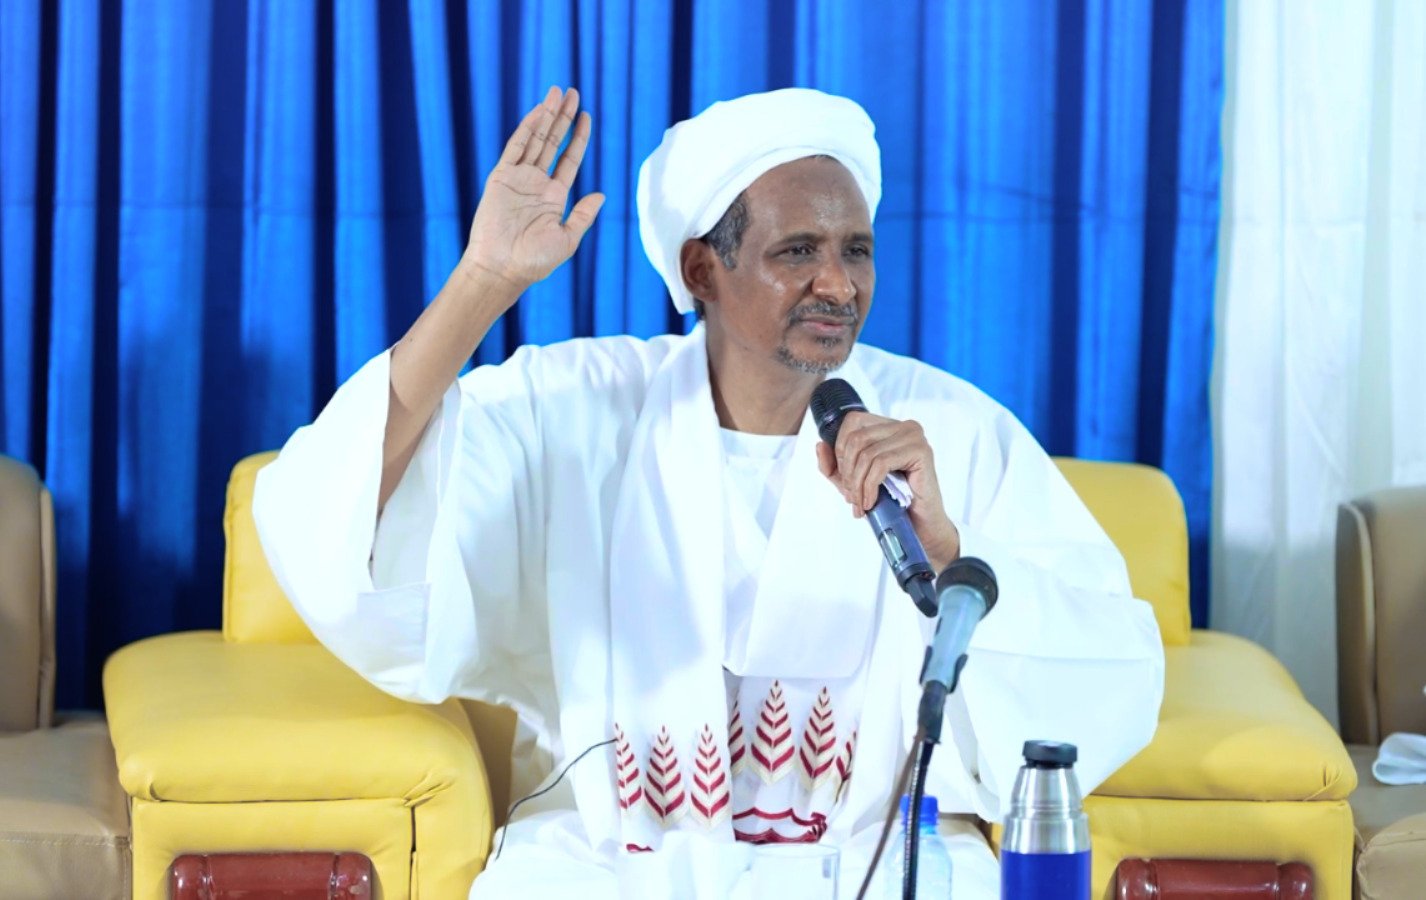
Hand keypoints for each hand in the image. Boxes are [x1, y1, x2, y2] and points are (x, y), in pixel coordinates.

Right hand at [460, 86, 604, 293]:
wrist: (502, 269)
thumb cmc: (534, 262)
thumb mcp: (567, 239)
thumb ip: (583, 215)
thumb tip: (601, 194)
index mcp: (553, 197)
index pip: (569, 159)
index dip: (578, 137)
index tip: (586, 116)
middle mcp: (536, 183)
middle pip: (553, 142)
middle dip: (563, 117)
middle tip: (572, 92)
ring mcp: (518, 178)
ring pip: (535, 139)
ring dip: (547, 116)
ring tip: (558, 92)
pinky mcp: (501, 177)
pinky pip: (516, 147)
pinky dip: (528, 128)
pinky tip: (539, 112)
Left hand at [815, 412, 960, 570]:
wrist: (920, 525)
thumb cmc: (890, 501)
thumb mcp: (852, 482)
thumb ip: (833, 465)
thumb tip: (819, 444)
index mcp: (888, 426)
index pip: (852, 421)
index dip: (840, 448)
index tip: (844, 477)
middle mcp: (903, 425)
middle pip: (857, 438)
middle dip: (848, 471)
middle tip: (851, 497)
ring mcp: (914, 436)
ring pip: (867, 453)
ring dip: (857, 483)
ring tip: (860, 504)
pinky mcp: (921, 451)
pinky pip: (881, 463)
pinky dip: (870, 486)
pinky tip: (871, 502)